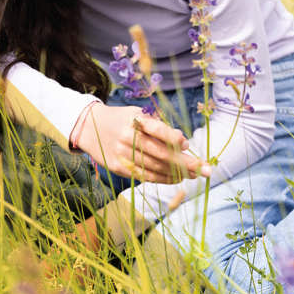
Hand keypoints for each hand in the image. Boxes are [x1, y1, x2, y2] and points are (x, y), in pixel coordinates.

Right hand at [75, 103, 210, 182]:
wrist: (89, 127)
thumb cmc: (121, 119)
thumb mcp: (137, 114)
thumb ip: (158, 126)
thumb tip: (183, 143)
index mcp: (133, 121)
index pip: (157, 130)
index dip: (173, 138)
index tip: (188, 145)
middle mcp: (127, 138)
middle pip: (160, 153)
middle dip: (185, 162)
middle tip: (204, 169)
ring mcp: (122, 155)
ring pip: (155, 167)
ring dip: (177, 173)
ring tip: (195, 174)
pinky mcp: (118, 167)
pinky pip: (144, 176)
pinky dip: (162, 178)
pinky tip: (176, 179)